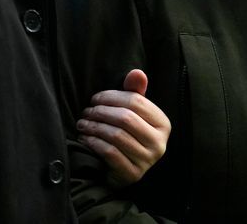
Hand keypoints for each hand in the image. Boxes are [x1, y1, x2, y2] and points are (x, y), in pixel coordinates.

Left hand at [76, 69, 171, 187]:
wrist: (123, 171)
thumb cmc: (128, 136)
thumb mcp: (134, 114)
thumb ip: (135, 92)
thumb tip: (137, 72)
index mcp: (163, 124)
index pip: (137, 102)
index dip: (112, 97)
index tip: (95, 98)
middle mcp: (159, 143)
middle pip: (126, 118)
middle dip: (101, 112)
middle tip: (86, 111)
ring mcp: (147, 160)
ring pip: (116, 136)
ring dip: (94, 127)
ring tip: (83, 124)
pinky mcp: (132, 174)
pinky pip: (110, 153)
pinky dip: (93, 143)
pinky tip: (85, 138)